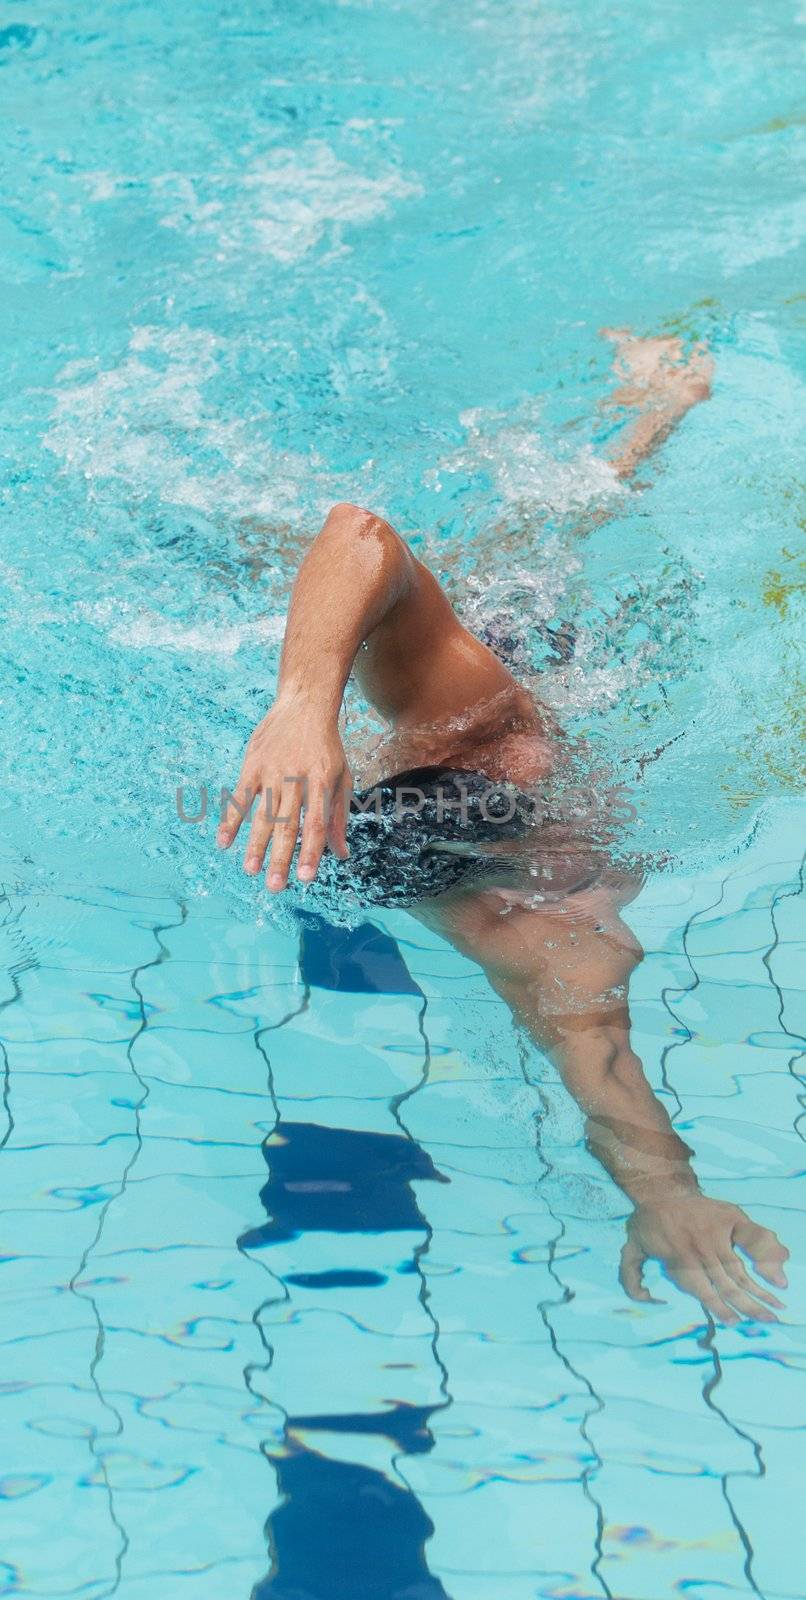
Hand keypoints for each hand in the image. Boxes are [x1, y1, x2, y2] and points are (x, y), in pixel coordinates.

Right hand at [217, 692, 351, 890]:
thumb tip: (341, 854)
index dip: (310, 851)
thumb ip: (340, 816)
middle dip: (280, 857)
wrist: (304, 704)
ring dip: (255, 844)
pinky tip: (223, 842)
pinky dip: (231, 819)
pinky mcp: (252, 764)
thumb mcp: (342, 777)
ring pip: (262, 813)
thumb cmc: (327, 747)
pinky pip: (239, 796)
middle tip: (275, 886)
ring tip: (251, 871)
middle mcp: (296, 777)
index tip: (305, 877)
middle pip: (287, 823)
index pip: (316, 822)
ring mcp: (272, 771)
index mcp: (322, 781)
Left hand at [619, 1193, 787, 1323]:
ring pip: (739, 1268)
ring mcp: (716, 1233)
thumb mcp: (631, 1248)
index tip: (734, 1322)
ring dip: (759, 1290)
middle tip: (768, 1321)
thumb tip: (645, 1299)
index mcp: (678, 1259)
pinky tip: (776, 1272)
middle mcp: (700, 1249)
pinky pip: (751, 1238)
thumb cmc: (649, 1224)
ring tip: (776, 1307)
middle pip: (728, 1284)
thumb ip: (630, 1277)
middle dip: (749, 1305)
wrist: (662, 1190)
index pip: (703, 1290)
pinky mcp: (729, 1218)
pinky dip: (766, 1254)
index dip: (720, 1308)